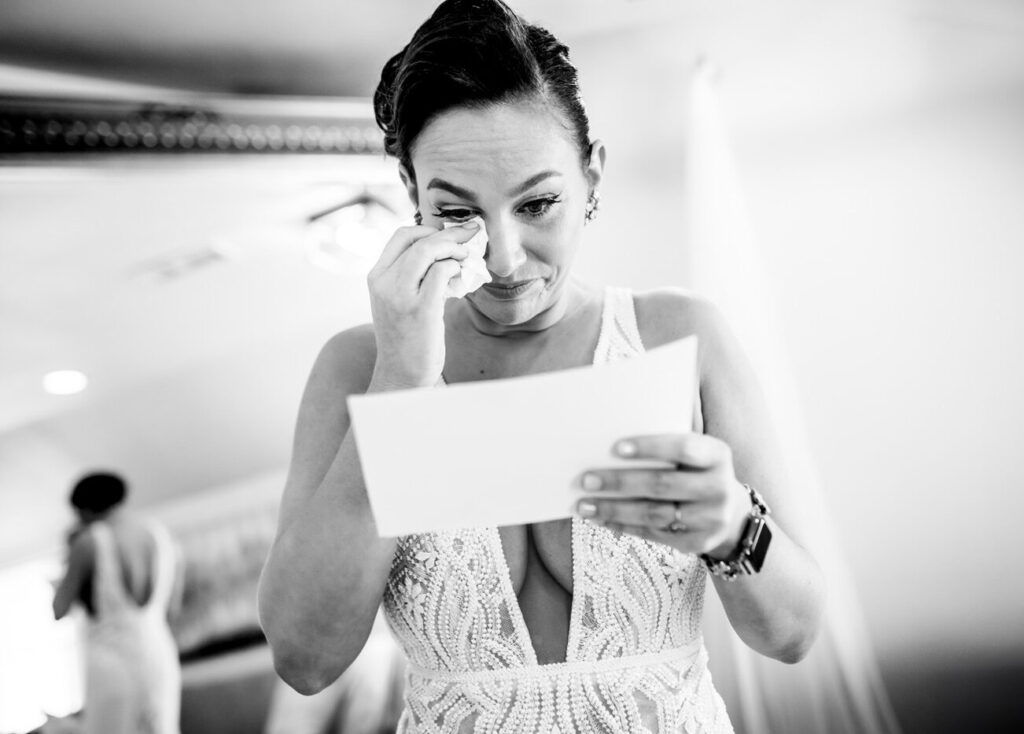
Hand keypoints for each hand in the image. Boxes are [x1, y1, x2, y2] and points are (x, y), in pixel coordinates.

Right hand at [366, 220, 479, 388]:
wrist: (401, 375)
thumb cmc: (406, 338)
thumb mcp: (398, 301)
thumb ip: (411, 276)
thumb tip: (443, 251)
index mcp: (376, 277)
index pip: (401, 236)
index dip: (429, 229)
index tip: (449, 234)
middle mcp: (384, 283)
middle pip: (418, 239)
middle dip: (450, 233)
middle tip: (472, 233)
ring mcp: (400, 296)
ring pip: (428, 251)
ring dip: (454, 248)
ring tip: (468, 256)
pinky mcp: (421, 310)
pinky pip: (441, 273)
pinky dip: (456, 268)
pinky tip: (463, 277)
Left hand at [575, 433, 751, 557]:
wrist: (730, 511)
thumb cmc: (695, 472)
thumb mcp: (693, 453)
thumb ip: (664, 449)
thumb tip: (607, 448)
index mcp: (717, 455)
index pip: (683, 447)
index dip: (650, 447)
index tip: (615, 448)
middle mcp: (719, 488)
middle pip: (662, 484)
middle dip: (620, 482)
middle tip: (587, 479)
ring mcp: (711, 519)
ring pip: (654, 514)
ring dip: (614, 509)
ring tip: (585, 505)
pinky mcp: (697, 543)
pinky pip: (653, 534)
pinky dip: (623, 526)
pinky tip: (600, 519)